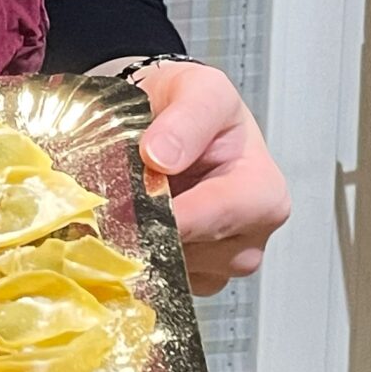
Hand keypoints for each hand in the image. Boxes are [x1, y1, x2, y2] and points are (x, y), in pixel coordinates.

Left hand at [125, 59, 289, 295]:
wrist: (171, 120)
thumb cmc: (193, 106)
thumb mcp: (199, 89)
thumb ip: (187, 117)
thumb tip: (161, 156)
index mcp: (263, 192)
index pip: (212, 217)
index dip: (164, 214)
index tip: (120, 205)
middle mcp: (252, 235)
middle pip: (191, 250)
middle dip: (146, 229)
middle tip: (107, 205)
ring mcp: (224, 263)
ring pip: (172, 270)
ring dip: (139, 243)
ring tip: (119, 206)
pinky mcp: (197, 278)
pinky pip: (162, 282)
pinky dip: (138, 258)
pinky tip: (128, 226)